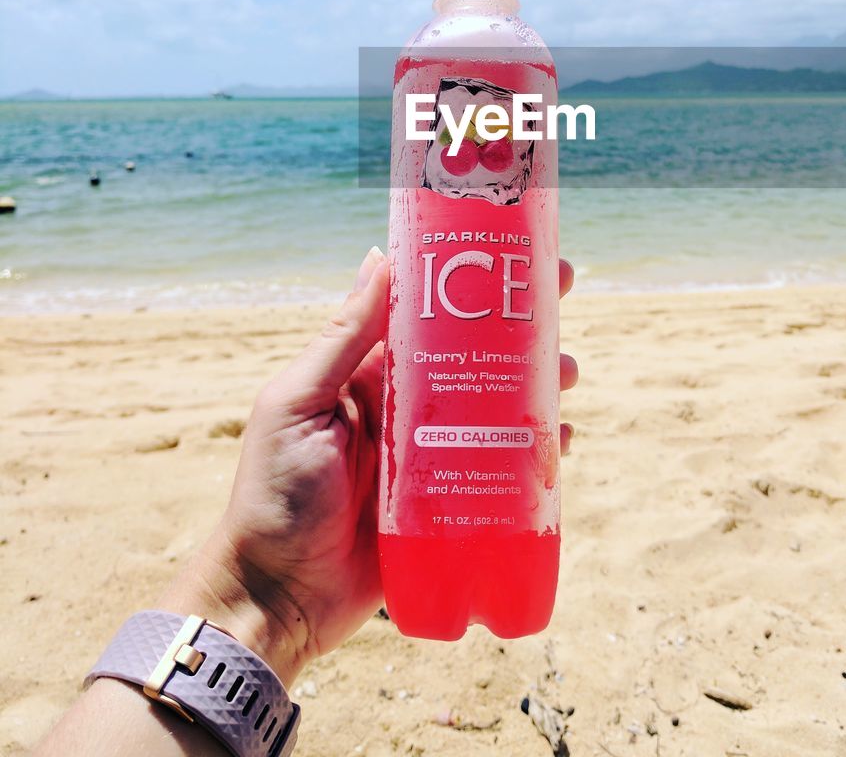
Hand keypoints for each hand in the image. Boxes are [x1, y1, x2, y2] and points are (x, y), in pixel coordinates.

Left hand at [162, 248, 577, 687]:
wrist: (278, 599)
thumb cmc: (273, 495)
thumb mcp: (299, 405)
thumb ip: (341, 339)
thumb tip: (378, 255)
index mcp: (368, 373)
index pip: (428, 312)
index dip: (470, 280)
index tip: (513, 252)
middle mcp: (407, 405)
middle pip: (474, 352)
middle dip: (520, 321)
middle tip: (563, 291)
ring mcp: (433, 453)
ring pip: (498, 404)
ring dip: (538, 380)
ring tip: (567, 371)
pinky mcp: (452, 502)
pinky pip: (503, 466)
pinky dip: (536, 450)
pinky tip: (561, 438)